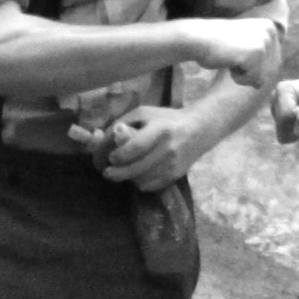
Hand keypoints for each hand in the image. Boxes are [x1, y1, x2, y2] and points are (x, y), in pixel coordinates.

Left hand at [93, 103, 213, 192]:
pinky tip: (137, 174)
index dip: (120, 155)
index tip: (111, 157)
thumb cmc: (166, 119)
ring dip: (128, 178)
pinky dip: (140, 182)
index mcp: (160, 130)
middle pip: (137, 168)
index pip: (136, 147)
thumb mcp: (144, 113)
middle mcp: (168, 149)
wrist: (199, 129)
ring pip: (142, 180)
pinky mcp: (175, 175)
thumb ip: (122, 123)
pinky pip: (151, 186)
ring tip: (122, 171)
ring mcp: (173, 165)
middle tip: (107, 172)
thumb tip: (100, 138)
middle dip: (118, 173)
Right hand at [202, 16, 282, 92]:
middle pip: (269, 71)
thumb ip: (261, 53)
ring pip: (260, 78)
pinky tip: (228, 61)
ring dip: (243, 75)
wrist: (197, 38)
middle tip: (233, 55)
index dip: (254, 66)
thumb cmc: (218, 45)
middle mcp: (271, 32)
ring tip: (231, 57)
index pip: (273, 62)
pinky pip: (252, 80)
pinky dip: (238, 77)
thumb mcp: (245, 43)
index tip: (238, 52)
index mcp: (270, 27)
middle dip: (249, 71)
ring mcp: (264, 42)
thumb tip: (272, 75)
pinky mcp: (256, 53)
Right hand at [269, 77, 298, 143]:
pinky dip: (296, 135)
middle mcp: (275, 99)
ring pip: (282, 134)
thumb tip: (296, 133)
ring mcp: (275, 111)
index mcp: (282, 88)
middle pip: (283, 124)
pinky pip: (284, 139)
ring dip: (298, 130)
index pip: (287, 115)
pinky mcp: (278, 123)